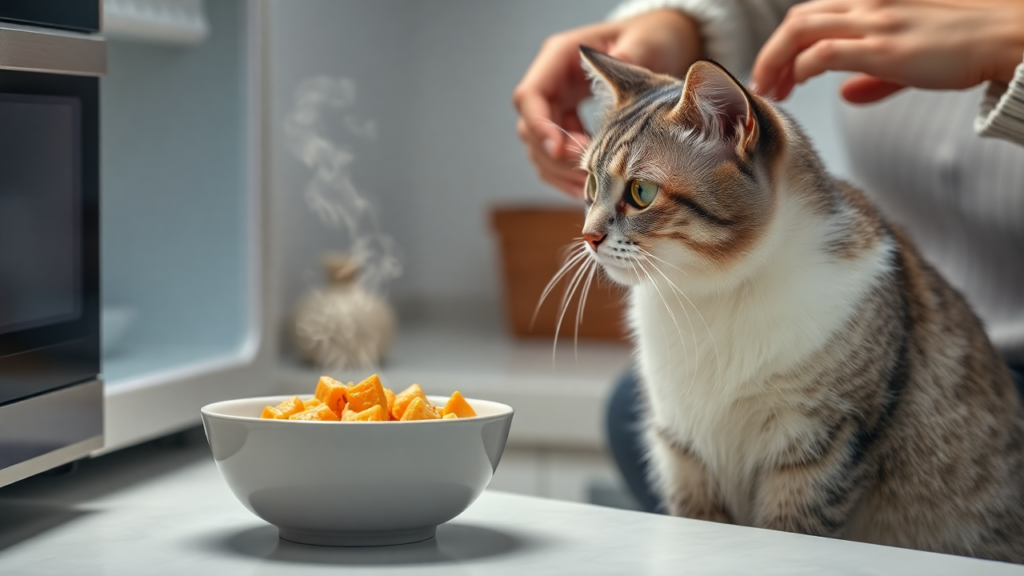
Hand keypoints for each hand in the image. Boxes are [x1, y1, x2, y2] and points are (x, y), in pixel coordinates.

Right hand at [513, 10, 702, 196]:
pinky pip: (558, 154)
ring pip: (540, 147)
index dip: (539, 127)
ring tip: (590, 187)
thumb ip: (634, 52)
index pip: (529, 96)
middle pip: (530, 128)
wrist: (659, 44)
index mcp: (559, 57)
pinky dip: (569, 173)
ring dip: (560, 171)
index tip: (560, 150)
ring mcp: (557, 104)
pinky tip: (590, 186)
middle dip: (554, 156)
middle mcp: (551, 82)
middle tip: (587, 174)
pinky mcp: (567, 122)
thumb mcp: (646, 40)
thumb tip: (620, 60)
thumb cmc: (650, 37)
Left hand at [751, 0, 1023, 103]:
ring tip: (771, 90)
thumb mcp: (909, 59)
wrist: (1006, 37)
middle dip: (770, 54)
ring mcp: (875, 23)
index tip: (777, 73)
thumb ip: (874, 77)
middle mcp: (869, 4)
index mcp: (873, 1)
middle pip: (797, 20)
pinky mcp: (883, 47)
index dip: (785, 43)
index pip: (813, 13)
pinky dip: (798, 70)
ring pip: (799, 32)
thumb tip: (846, 95)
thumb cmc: (965, 46)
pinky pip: (821, 54)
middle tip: (765, 85)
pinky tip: (795, 86)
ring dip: (774, 63)